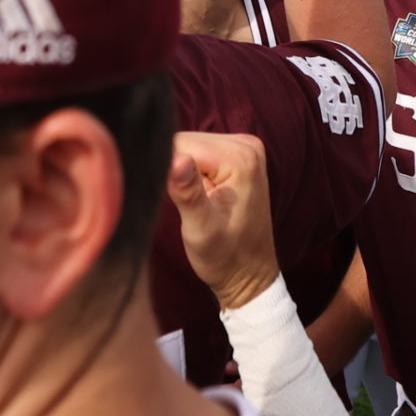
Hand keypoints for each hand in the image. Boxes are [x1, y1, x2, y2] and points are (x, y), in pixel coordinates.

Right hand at [167, 131, 279, 312]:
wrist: (249, 274)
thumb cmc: (225, 258)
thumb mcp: (201, 230)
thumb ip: (188, 194)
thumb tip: (174, 159)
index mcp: (241, 158)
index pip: (180, 143)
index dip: (166, 170)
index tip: (173, 199)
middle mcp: (246, 144)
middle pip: (185, 141)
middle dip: (174, 170)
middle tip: (185, 205)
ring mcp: (244, 147)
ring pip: (189, 145)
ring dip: (181, 172)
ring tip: (192, 202)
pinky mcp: (238, 154)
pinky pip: (199, 151)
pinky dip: (190, 172)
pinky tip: (198, 194)